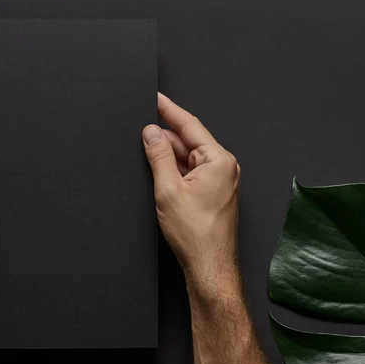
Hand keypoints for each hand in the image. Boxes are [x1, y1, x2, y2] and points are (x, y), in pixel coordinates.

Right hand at [143, 93, 240, 291]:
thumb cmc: (196, 234)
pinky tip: (159, 170)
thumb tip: (151, 132)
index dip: (169, 110)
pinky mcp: (213, 193)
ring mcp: (220, 180)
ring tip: (146, 151)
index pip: (190, 125)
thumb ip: (158, 156)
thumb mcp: (169, 190)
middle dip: (164, 135)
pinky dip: (175, 169)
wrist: (209, 265)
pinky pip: (191, 172)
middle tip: (141, 129)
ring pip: (188, 157)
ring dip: (168, 155)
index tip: (156, 98)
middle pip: (188, 141)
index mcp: (219, 160)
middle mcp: (223, 167)